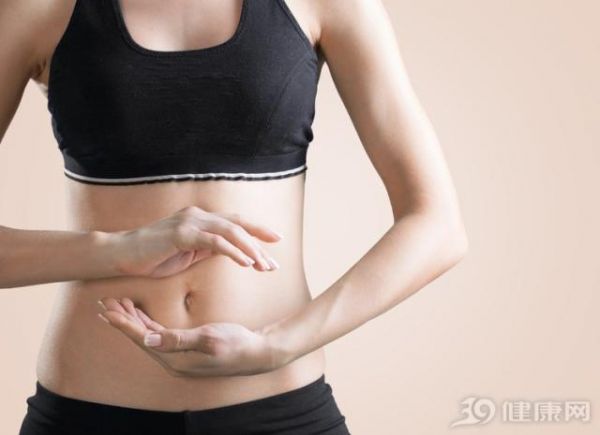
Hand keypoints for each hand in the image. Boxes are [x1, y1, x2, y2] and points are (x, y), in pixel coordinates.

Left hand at [97, 297, 290, 376]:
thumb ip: (178, 340)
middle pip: (140, 337)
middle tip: (105, 301)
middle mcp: (172, 359)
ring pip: (148, 335)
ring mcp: (179, 355)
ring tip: (118, 303)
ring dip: (133, 319)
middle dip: (122, 319)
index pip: (141, 339)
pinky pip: (160, 334)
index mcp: (174, 359)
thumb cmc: (236, 345)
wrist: (257, 353)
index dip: (123, 323)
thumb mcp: (209, 339)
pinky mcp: (186, 347)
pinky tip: (141, 313)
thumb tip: (147, 340)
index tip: (106, 309)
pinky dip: (147, 322)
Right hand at [111, 206, 281, 277]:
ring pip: (230, 232)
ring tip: (265, 266)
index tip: (275, 242)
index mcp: (201, 219)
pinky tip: (246, 263)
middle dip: (260, 242)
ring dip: (251, 249)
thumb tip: (233, 252)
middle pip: (238, 225)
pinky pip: (214, 242)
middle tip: (275, 262)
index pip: (235, 223)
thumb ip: (209, 249)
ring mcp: (190, 222)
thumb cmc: (153, 257)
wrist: (122, 254)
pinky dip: (233, 252)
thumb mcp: (189, 253)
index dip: (257, 230)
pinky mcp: (182, 233)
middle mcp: (198, 215)